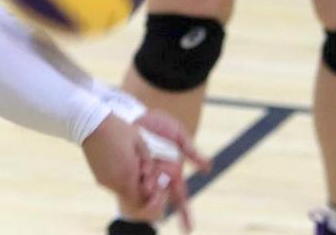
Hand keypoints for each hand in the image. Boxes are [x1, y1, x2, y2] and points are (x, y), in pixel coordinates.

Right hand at [82, 114, 163, 208]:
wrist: (90, 124)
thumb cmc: (117, 130)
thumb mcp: (139, 141)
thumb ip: (147, 160)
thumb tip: (147, 172)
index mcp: (128, 173)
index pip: (143, 195)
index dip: (148, 188)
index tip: (148, 175)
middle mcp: (115, 181)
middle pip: (132, 195)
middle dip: (139, 186)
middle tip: (140, 168)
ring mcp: (105, 180)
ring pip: (122, 190)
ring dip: (128, 183)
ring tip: (128, 163)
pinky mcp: (97, 176)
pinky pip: (112, 185)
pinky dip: (118, 179)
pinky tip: (118, 163)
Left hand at [132, 111, 211, 232]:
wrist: (134, 112)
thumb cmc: (158, 124)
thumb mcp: (178, 135)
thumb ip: (192, 151)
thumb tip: (208, 168)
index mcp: (172, 173)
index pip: (180, 198)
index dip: (184, 214)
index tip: (188, 229)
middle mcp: (158, 177)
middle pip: (161, 197)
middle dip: (157, 199)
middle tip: (154, 185)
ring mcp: (142, 173)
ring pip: (146, 192)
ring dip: (147, 192)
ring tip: (147, 180)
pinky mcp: (127, 168)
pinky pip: (129, 183)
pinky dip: (130, 186)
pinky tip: (129, 188)